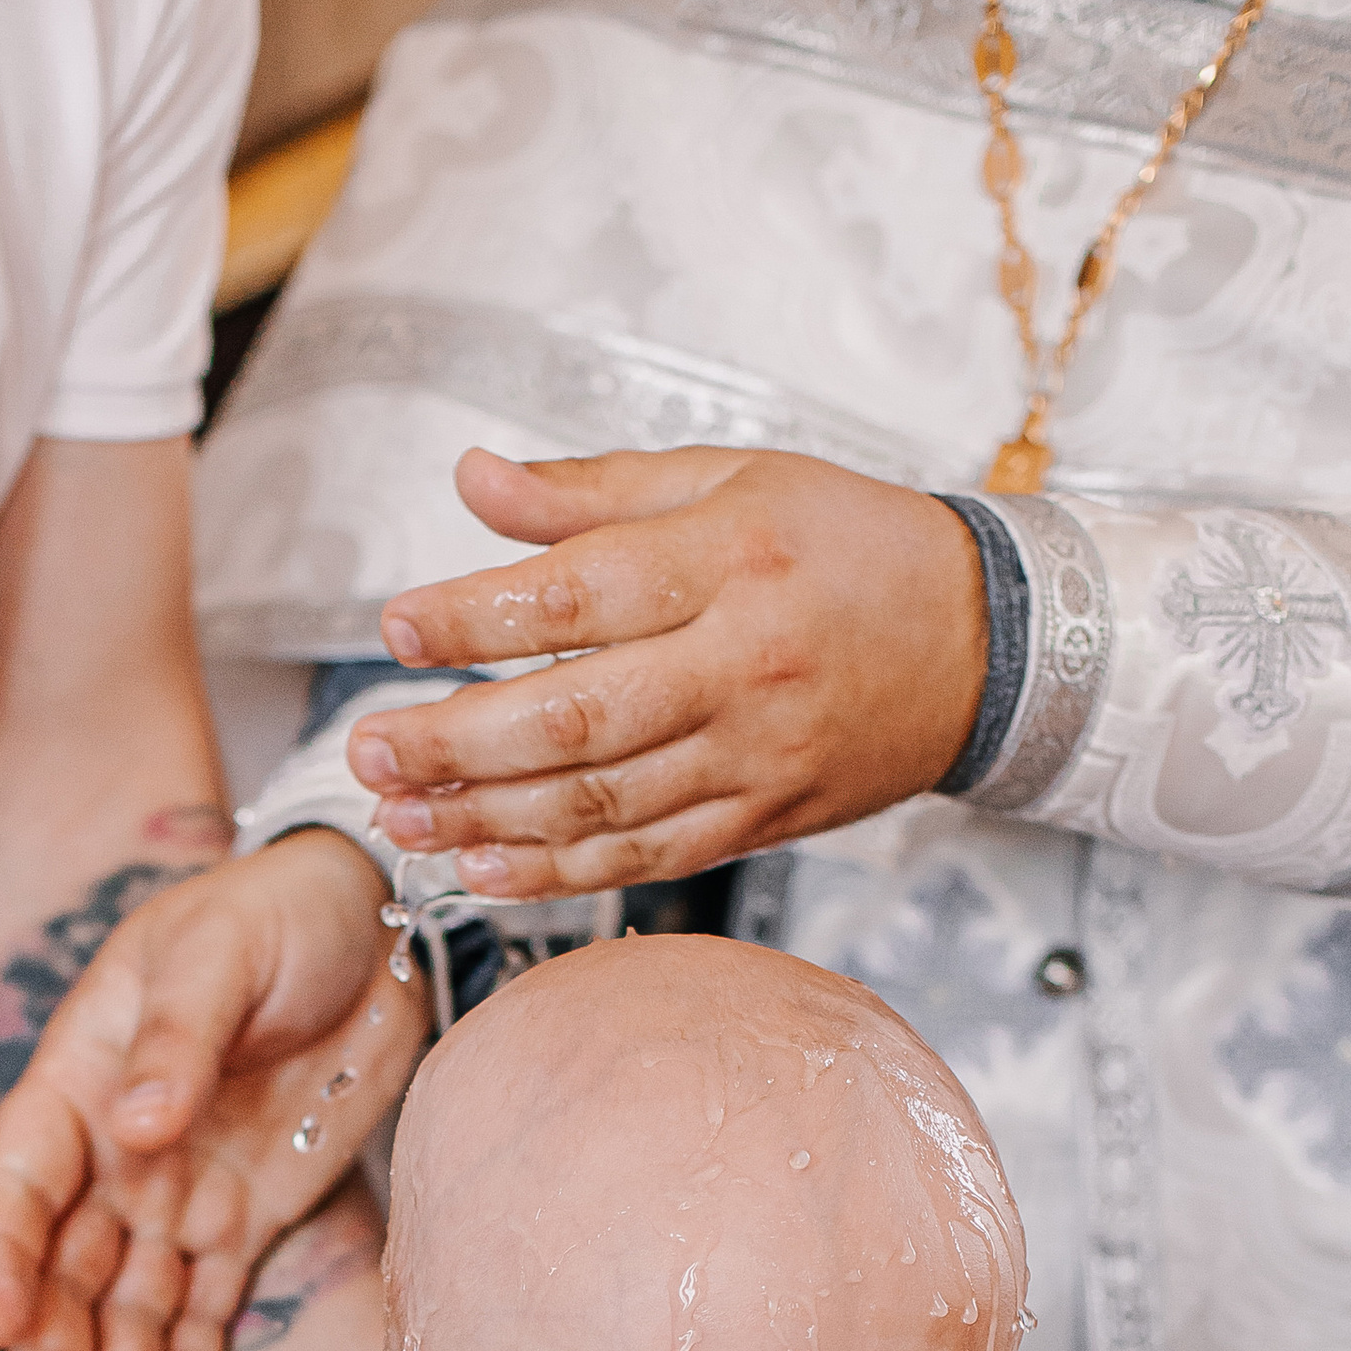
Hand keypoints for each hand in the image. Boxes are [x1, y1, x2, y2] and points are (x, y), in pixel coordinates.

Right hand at [0, 830, 424, 1350]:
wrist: (377, 925)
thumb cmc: (279, 913)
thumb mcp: (224, 952)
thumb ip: (178, 1040)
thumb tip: (133, 1125)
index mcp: (78, 1079)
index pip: (20, 1180)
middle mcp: (113, 1155)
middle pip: (64, 1273)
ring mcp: (174, 1197)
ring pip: (127, 1312)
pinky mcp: (240, 1226)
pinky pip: (202, 1315)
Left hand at [347, 446, 987, 900]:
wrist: (983, 643)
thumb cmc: (844, 547)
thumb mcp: (730, 481)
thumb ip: (592, 493)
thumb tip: (472, 478)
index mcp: (730, 559)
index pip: (581, 593)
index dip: (478, 616)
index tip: (397, 628)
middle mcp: (742, 664)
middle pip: (575, 717)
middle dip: (455, 743)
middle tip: (366, 751)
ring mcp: (753, 756)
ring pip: (599, 803)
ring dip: (484, 819)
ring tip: (397, 816)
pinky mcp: (761, 821)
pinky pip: (643, 858)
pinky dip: (555, 872)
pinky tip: (480, 867)